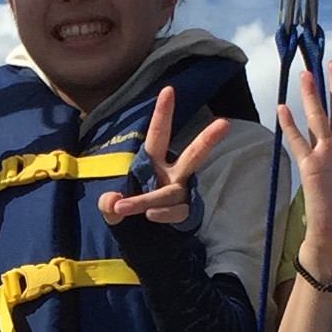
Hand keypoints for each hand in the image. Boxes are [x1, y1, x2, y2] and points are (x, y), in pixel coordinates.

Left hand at [97, 86, 231, 227]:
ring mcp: (179, 194)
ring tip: (123, 206)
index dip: (163, 113)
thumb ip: (107, 204)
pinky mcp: (183, 213)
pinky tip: (150, 215)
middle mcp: (171, 174)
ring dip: (146, 199)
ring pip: (172, 192)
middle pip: (193, 155)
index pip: (158, 134)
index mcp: (153, 162)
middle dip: (206, 139)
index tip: (168, 90)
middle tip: (224, 123)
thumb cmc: (131, 211)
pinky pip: (176, 212)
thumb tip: (111, 202)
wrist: (144, 241)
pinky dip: (162, 214)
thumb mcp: (112, 207)